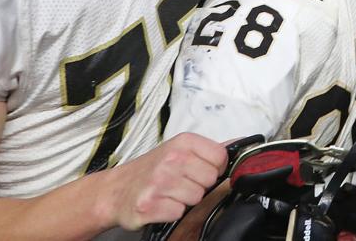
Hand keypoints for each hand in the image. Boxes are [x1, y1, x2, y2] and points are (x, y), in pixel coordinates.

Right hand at [103, 133, 227, 230]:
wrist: (115, 190)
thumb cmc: (150, 170)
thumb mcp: (178, 150)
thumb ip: (209, 150)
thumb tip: (240, 143)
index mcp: (183, 142)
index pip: (221, 157)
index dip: (214, 169)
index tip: (199, 171)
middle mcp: (171, 159)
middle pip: (211, 180)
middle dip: (199, 186)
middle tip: (181, 183)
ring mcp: (159, 182)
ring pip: (197, 198)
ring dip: (185, 200)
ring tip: (170, 194)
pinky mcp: (150, 205)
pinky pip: (179, 213)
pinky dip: (172, 212)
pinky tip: (162, 204)